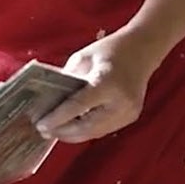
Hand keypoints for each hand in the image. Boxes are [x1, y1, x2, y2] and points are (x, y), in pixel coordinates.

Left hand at [35, 31, 159, 142]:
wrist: (143, 49)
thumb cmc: (111, 49)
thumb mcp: (84, 58)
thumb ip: (68, 79)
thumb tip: (50, 101)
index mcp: (107, 82)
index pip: (78, 106)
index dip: (57, 118)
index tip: (41, 124)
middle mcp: (120, 102)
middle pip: (87, 127)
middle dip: (64, 132)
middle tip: (44, 131)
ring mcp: (128, 112)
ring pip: (95, 132)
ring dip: (74, 135)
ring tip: (55, 132)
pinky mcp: (131, 117)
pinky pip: (104, 129)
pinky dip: (87, 130)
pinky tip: (73, 127)